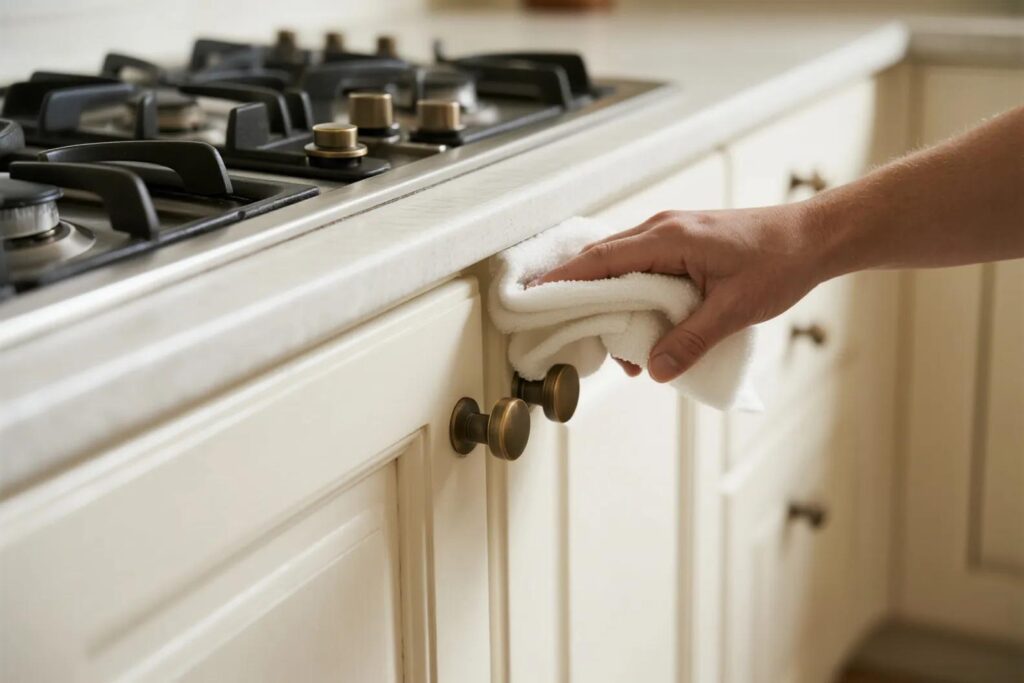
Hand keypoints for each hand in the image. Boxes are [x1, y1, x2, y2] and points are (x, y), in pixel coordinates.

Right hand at [534, 204, 829, 382]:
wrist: (814, 238)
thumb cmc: (779, 264)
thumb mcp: (735, 309)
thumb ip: (691, 340)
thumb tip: (654, 370)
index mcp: (668, 238)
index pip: (601, 260)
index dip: (563, 280)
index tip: (532, 297)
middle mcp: (663, 230)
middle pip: (603, 261)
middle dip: (581, 296)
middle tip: (564, 330)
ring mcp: (672, 234)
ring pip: (623, 267)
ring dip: (613, 302)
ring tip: (621, 350)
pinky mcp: (683, 244)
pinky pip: (644, 268)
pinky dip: (635, 296)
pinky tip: (645, 329)